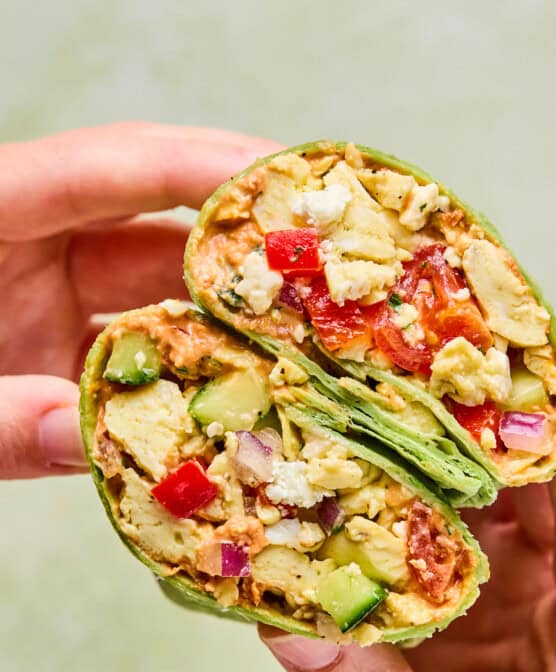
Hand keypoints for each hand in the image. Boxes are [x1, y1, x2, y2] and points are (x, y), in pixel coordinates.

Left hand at [0, 122, 277, 478]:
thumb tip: (83, 434)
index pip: (115, 168)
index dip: (206, 166)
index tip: (291, 177)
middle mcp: (33, 253)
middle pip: (162, 232)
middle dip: (249, 250)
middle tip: (334, 268)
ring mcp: (55, 312)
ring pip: (166, 304)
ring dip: (234, 327)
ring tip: (312, 345)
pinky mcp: (67, 365)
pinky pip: (147, 365)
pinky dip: (194, 384)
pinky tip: (247, 405)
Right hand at [261, 377, 555, 671]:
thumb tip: (291, 625)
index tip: (542, 379)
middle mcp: (555, 618)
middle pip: (545, 500)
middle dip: (498, 430)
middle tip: (443, 362)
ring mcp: (493, 605)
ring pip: (480, 506)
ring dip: (439, 453)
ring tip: (392, 393)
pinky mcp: (434, 607)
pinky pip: (418, 535)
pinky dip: (388, 498)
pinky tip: (351, 463)